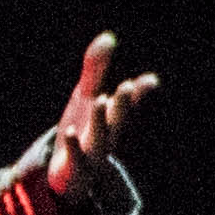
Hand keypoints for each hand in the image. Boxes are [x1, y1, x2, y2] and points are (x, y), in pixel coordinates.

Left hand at [35, 31, 159, 194]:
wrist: (65, 177)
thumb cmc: (80, 134)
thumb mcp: (84, 98)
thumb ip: (96, 69)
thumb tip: (108, 37)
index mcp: (112, 120)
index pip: (128, 106)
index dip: (138, 94)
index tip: (149, 81)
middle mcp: (106, 137)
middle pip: (117, 120)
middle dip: (123, 104)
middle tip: (128, 86)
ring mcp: (91, 155)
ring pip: (100, 138)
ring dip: (101, 121)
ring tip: (100, 100)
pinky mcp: (73, 169)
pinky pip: (75, 159)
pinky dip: (74, 147)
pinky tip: (70, 132)